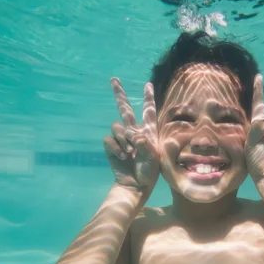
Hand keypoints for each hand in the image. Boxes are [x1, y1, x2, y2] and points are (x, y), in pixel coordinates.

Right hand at [103, 78, 159, 192]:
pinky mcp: (111, 146)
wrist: (136, 184)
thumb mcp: (153, 157)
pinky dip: (116, 147)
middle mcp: (134, 132)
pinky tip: (122, 156)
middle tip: (114, 79)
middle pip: (124, 108)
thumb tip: (131, 133)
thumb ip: (144, 143)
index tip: (148, 84)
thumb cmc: (149, 172)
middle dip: (119, 94)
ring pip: (117, 126)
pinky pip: (110, 139)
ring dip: (123, 139)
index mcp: (148, 132)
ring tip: (130, 153)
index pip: (149, 111)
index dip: (148, 98)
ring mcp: (122, 138)